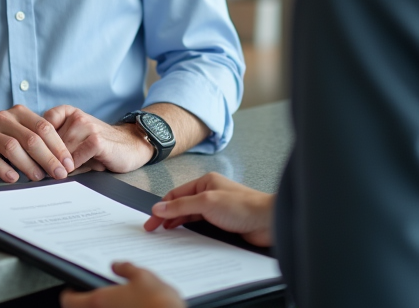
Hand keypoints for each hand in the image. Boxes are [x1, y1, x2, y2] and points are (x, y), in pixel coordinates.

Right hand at [0, 106, 74, 183]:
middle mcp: (4, 118)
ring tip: (39, 178)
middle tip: (59, 174)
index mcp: (19, 113)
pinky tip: (13, 179)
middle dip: (49, 158)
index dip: (59, 146)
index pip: (44, 128)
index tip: (69, 164)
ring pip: (13, 148)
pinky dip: (4, 169)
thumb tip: (63, 162)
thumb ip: (36, 141)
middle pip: (32, 138)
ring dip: (29, 165)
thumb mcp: (16, 134)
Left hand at [43, 105, 153, 172]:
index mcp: (69, 113)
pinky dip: (72, 167)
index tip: (30, 157)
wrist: (131, 145)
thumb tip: (33, 162)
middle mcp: (77, 117)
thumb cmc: (100, 146)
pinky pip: (76, 156)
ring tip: (56, 174)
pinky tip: (72, 172)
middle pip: (50, 141)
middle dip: (45, 158)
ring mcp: (88, 127)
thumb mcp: (75, 140)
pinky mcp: (97, 141)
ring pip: (61, 149)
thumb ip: (57, 144)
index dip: (35, 143)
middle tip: (39, 173)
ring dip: (57, 164)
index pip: (41, 126)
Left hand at [60, 262, 183, 307]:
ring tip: (120, 298)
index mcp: (99, 301)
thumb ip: (126, 269)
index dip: (68, 293)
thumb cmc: (159, 304)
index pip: (68, 300)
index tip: (72, 288)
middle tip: (100, 290)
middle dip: (89, 300)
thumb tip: (117, 266)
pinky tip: (132, 306)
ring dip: (105, 306)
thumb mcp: (143, 277)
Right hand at [143, 172, 274, 247]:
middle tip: (153, 229)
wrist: (267, 221)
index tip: (151, 221)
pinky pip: (201, 226)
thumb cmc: (243, 206)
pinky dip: (190, 230)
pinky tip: (184, 236)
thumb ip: (181, 205)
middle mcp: (210, 193)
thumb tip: (159, 207)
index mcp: (205, 182)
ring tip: (164, 233)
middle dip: (166, 216)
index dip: (161, 207)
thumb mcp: (206, 202)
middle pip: (181, 205)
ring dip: (178, 223)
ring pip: (191, 216)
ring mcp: (216, 208)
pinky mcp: (223, 222)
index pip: (176, 194)